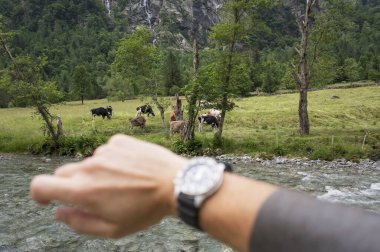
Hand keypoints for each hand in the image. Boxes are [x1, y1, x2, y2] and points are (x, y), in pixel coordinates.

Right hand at [30, 134, 187, 237]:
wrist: (176, 183)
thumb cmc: (147, 210)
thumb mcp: (114, 229)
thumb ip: (80, 223)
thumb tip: (59, 213)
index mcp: (84, 191)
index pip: (40, 185)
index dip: (39, 194)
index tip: (47, 199)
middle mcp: (90, 167)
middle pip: (64, 173)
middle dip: (72, 186)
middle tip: (95, 196)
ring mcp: (105, 151)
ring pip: (88, 163)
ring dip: (97, 173)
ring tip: (123, 183)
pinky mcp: (119, 140)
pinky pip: (106, 151)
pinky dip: (112, 160)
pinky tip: (131, 169)